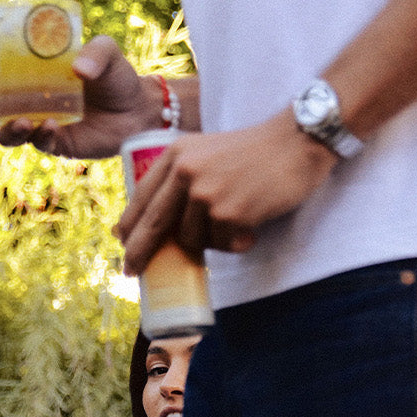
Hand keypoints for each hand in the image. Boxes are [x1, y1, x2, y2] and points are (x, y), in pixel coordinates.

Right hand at [0, 35, 160, 158]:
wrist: (139, 110)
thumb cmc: (116, 76)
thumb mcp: (108, 53)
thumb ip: (96, 52)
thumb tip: (79, 69)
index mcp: (28, 72)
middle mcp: (28, 99)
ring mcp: (40, 123)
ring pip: (8, 132)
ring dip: (7, 128)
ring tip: (21, 121)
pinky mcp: (58, 144)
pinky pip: (40, 144)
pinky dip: (41, 136)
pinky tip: (51, 125)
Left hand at [117, 108, 338, 272]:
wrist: (294, 144)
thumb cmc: (254, 154)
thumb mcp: (206, 153)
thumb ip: (183, 178)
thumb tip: (163, 224)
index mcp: (176, 154)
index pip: (143, 196)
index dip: (130, 225)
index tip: (122, 244)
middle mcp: (186, 173)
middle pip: (154, 224)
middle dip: (140, 252)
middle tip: (131, 272)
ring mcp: (206, 194)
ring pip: (192, 240)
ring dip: (211, 241)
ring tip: (234, 222)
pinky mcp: (229, 214)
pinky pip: (222, 245)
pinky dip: (236, 243)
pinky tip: (252, 224)